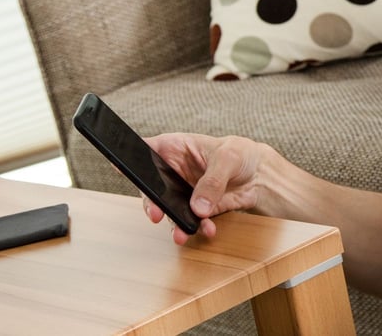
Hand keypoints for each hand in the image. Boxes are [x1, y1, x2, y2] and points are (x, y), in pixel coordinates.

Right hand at [141, 133, 265, 244]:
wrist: (260, 176)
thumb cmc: (241, 154)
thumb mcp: (228, 158)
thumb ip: (212, 180)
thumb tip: (198, 206)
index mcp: (174, 148)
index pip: (145, 150)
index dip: (130, 158)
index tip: (121, 166)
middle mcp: (172, 172)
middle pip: (151, 187)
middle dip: (152, 203)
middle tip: (156, 214)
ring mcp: (181, 193)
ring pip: (168, 209)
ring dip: (173, 223)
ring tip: (182, 233)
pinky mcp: (194, 209)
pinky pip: (189, 221)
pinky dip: (197, 228)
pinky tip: (207, 230)